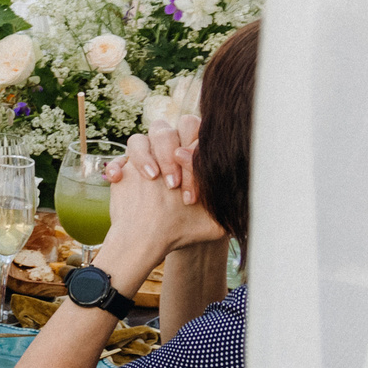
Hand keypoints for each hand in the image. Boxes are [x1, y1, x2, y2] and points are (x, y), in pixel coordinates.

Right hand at [101, 122, 224, 265]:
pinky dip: (117, 165)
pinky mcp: (125, 169)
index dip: (194, 155)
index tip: (190, 189)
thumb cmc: (189, 227)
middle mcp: (169, 151)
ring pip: (142, 137)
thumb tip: (250, 194)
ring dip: (146, 156)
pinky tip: (117, 179)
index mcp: (193, 156)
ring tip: (152, 180)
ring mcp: (146, 159)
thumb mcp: (216, 221)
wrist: (157, 239)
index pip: (196, 134)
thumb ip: (233, 206)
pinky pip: (118, 156)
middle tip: (172, 184)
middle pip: (169, 129)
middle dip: (170, 153)